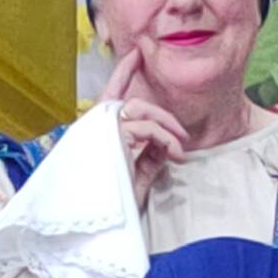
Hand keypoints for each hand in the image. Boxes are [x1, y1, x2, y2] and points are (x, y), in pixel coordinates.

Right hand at [97, 53, 190, 205]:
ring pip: (141, 110)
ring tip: (181, 147)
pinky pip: (147, 127)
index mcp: (98, 133)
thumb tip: (166, 143)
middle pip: (134, 102)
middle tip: (182, 135)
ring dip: (167, 126)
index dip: (123, 72)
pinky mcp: (110, 137)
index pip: (111, 94)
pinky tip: (176, 155)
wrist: (101, 224)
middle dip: (162, 114)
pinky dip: (166, 138)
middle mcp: (94, 127)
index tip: (137, 54)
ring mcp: (100, 130)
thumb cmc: (114, 204)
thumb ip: (149, 156)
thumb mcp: (137, 176)